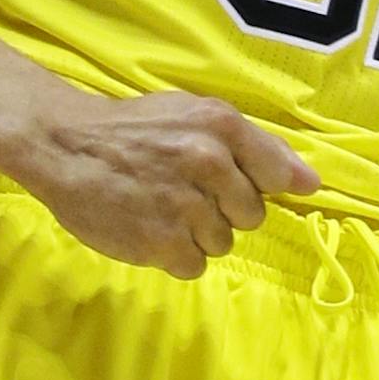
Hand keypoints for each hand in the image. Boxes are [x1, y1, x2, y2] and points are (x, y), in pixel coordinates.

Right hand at [6, 88, 320, 277]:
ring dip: (200, 234)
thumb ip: (254, 145)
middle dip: (227, 209)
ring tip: (165, 209)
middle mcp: (208, 162)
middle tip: (189, 193)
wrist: (66, 147)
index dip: (268, 186)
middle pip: (253, 214)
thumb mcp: (194, 113)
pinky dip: (178, 255)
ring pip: (224, 242)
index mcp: (221, 126)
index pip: (277, 172)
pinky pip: (195, 265)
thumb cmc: (134, 128)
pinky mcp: (160, 242)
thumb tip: (311, 182)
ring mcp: (184, 205)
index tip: (249, 190)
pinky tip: (154, 230)